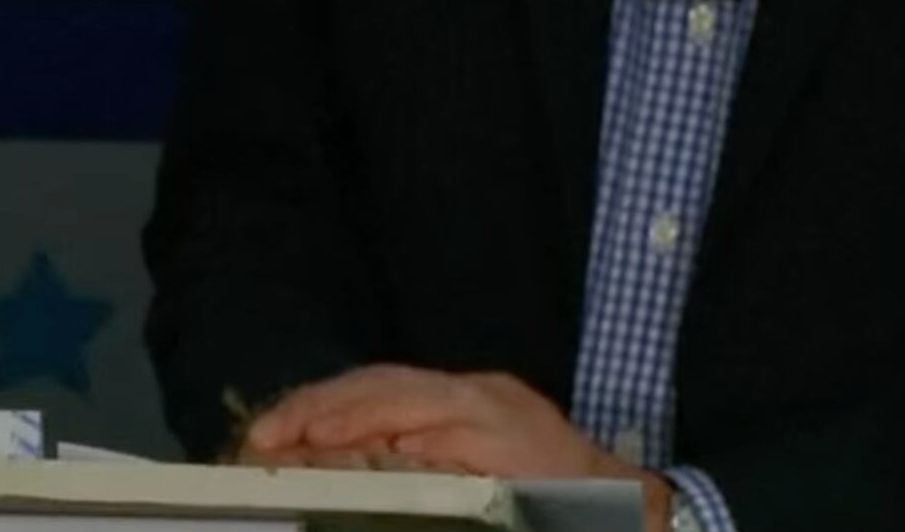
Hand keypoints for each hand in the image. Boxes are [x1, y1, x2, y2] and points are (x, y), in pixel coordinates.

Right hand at [240, 366, 667, 527]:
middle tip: (254, 444)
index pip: (392, 399)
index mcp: (487, 415)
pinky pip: (405, 408)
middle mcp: (479, 395)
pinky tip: (325, 448)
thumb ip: (422, 486)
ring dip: (326, 416)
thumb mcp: (509, 509)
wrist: (650, 520)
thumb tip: (356, 469)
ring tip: (273, 443)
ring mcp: (480, 400)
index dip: (331, 417)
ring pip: (387, 392)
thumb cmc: (580, 516)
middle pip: (380, 385)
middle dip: (312, 411)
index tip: (278, 439)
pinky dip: (358, 424)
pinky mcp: (478, 417)